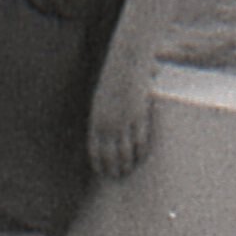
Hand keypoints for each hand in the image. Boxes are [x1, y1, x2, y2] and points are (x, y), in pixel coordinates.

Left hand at [87, 61, 156, 179]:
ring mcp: (123, 121)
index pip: (94, 149)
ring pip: (125, 152)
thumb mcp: (103, 96)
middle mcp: (107, 123)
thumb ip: (103, 114)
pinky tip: (141, 157)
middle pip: (110, 155)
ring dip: (127, 164)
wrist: (127, 59)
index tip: (102, 172)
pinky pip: (140, 141)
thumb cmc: (115, 75)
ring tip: (129, 171)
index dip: (99, 163)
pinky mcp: (138, 116)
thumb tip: (104, 134)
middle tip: (118, 176)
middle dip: (113, 168)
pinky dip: (140, 152)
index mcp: (96, 117)